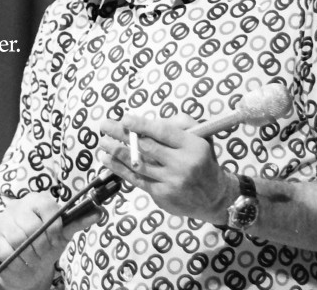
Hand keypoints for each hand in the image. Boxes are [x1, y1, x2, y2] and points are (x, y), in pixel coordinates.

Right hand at [0, 191, 99, 289]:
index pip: (48, 207)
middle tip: (44, 253)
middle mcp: (17, 206)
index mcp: (36, 200)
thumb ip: (78, 221)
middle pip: (32, 227)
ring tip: (33, 258)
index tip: (55, 239)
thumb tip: (100, 211)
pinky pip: (6, 250)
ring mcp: (3, 221)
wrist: (22, 264)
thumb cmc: (43, 245)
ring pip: (18, 239)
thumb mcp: (62, 233)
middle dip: (42, 246)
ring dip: (29, 255)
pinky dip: (17, 260)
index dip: (54, 227)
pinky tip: (20, 261)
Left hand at [97, 113, 235, 224]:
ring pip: (138, 164)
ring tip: (102, 143)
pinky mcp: (161, 195)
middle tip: (105, 125)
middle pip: (147, 147)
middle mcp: (182, 164)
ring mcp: (171, 182)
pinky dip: (120, 169)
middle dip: (122, 135)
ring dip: (116, 152)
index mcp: (193, 146)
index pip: (163, 133)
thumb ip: (180, 124)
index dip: (142, 125)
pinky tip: (108, 160)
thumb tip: (149, 121)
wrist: (213, 197)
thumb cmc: (203, 161)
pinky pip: (137, 179)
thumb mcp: (202, 138)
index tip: (125, 119)